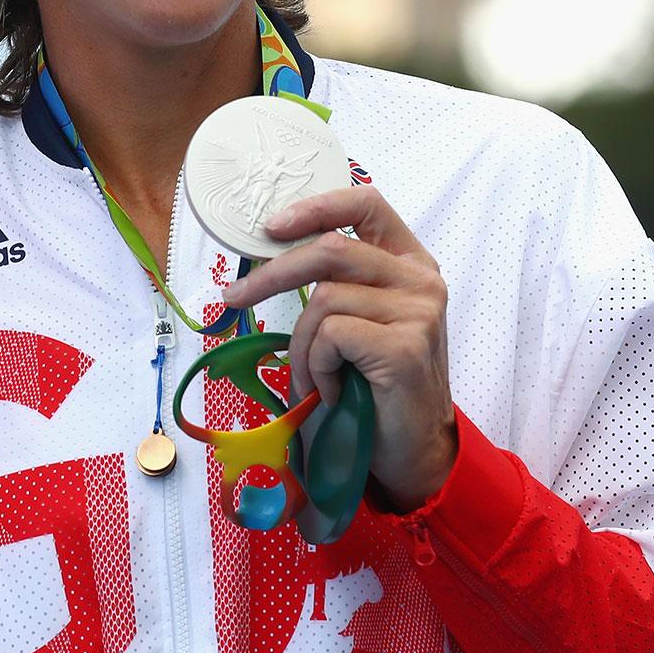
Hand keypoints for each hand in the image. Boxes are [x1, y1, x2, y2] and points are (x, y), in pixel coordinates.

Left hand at [221, 185, 456, 509]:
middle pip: (330, 249)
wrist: (412, 449)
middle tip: (234, 297)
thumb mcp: (358, 320)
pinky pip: (331, 336)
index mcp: (409, 261)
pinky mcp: (406, 346)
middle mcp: (420, 279)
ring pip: (323, 300)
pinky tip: (333, 389)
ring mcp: (419, 310)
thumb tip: (269, 248)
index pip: (367, 203)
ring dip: (300, 346)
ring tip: (313, 377)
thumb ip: (336, 281)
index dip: (316, 206)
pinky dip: (315, 366)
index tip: (271, 225)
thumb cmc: (375, 384)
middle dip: (271, 275)